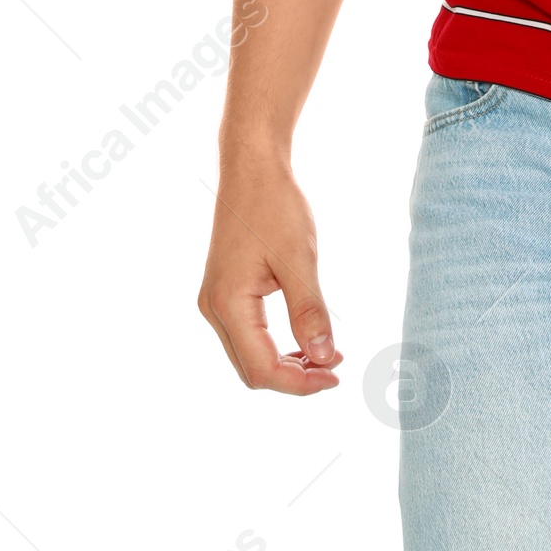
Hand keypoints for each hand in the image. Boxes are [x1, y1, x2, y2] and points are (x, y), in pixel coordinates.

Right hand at [198, 155, 342, 394]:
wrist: (251, 168)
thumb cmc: (275, 206)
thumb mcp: (299, 259)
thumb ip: (309, 312)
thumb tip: (325, 358)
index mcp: (228, 304)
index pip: (262, 368)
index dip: (301, 382)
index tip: (337, 376)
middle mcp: (213, 309)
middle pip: (252, 369)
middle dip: (294, 377)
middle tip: (336, 368)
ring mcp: (214, 301)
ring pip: (248, 355)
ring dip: (285, 363)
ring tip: (325, 355)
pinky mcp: (223, 291)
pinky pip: (247, 335)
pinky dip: (275, 344)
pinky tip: (304, 337)